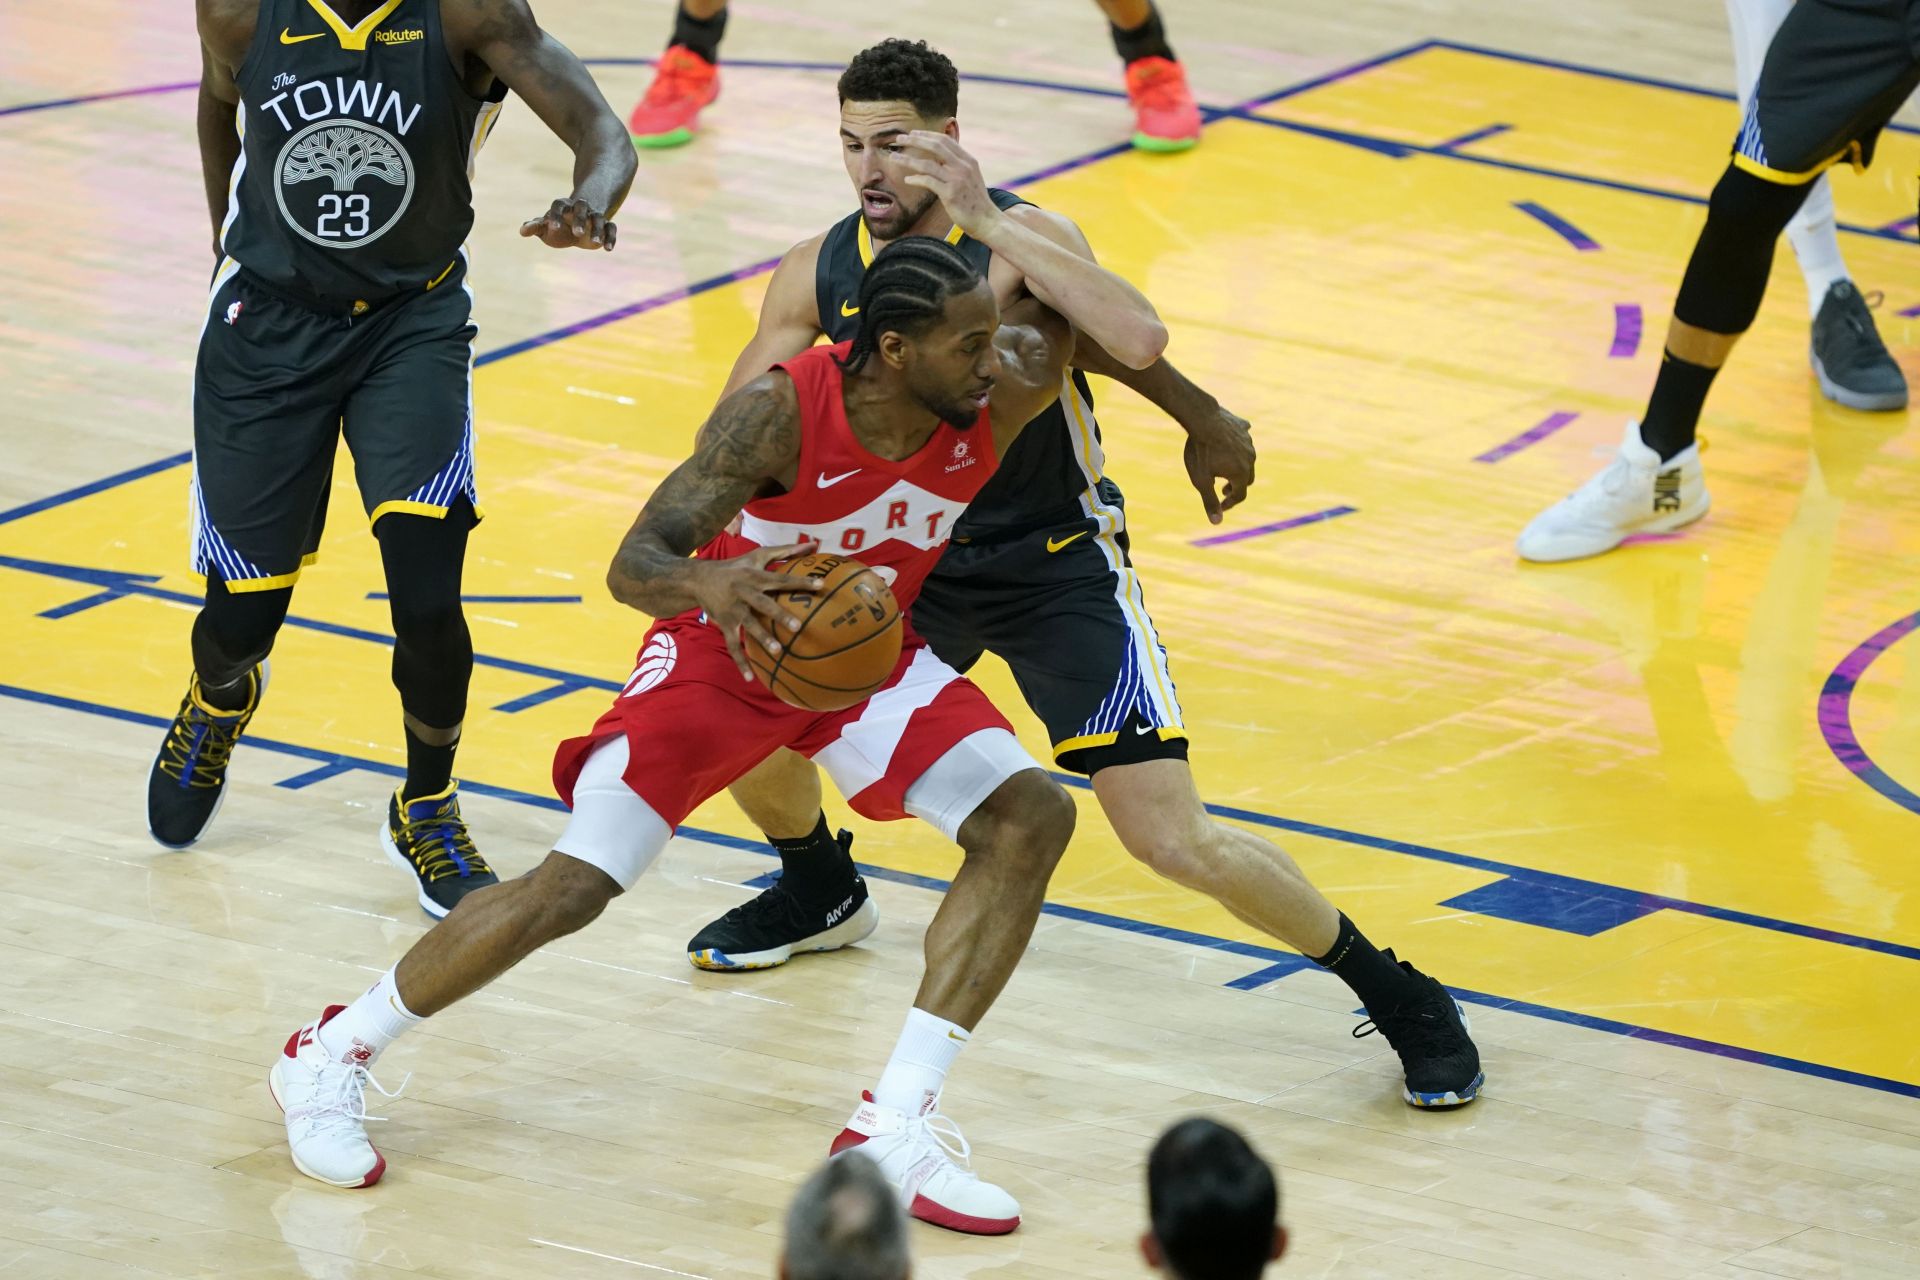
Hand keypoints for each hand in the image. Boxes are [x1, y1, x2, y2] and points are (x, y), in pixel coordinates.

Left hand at [519, 197, 615, 250]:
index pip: (559, 205)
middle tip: (577, 233)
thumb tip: (522, 231)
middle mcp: (580, 208)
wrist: (579, 226)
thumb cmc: (558, 225)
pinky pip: (611, 228)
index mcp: (563, 206)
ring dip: (597, 229)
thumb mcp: (545, 227)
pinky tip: (608, 249)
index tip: (553, 228)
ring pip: (598, 218)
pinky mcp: (605, 226)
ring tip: (595, 243)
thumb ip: (535, 227)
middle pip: (581, 207)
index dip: (556, 216)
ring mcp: (593, 216)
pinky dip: (610, 237)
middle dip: (580, 219)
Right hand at [689, 541, 822, 679]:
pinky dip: (740, 662)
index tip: (821, 585)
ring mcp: (733, 610)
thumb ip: (786, 551)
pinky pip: (733, 645)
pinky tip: (750, 678)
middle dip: (779, 615)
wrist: (698, 579)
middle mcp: (744, 593)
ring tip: (777, 651)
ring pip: (748, 626)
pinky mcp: (725, 625)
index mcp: (755, 577)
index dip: (800, 581)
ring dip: (761, 638)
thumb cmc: (736, 567)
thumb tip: (813, 544)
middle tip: (798, 626)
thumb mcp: (758, 556)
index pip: (781, 578)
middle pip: (763, 604)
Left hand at [897, 132, 1002, 240]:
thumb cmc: (976, 202)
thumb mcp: (971, 178)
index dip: (927, 135)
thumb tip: (940, 160)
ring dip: (907, 159)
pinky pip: (928, 181)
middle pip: (935, 146)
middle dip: (915, 140)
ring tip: (894, 157)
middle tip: (899, 138)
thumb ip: (958, 167)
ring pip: (927, 164)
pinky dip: (915, 179)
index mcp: (968, 160)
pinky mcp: (950, 194)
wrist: (987, 221)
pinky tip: (907, 180)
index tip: (913, 133)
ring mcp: (957, 180)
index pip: (945, 140)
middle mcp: (963, 166)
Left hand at [1182, 404, 1255, 523]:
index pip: (1240, 495)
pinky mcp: (1243, 426)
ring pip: (1247, 457)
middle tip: (1223, 489)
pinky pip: (1244, 437)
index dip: (1230, 503)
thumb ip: (1210, 501)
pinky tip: (1230, 442)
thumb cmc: (1200, 450)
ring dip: (1238, 466)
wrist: (1202, 418)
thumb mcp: (1201, 480)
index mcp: (1241, 473)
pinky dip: (1238, 443)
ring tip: (1223, 466)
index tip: (1220, 505)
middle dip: (1236, 486)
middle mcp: (1250, 458)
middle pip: (1247, 478)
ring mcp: (1248, 441)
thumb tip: (1217, 522)